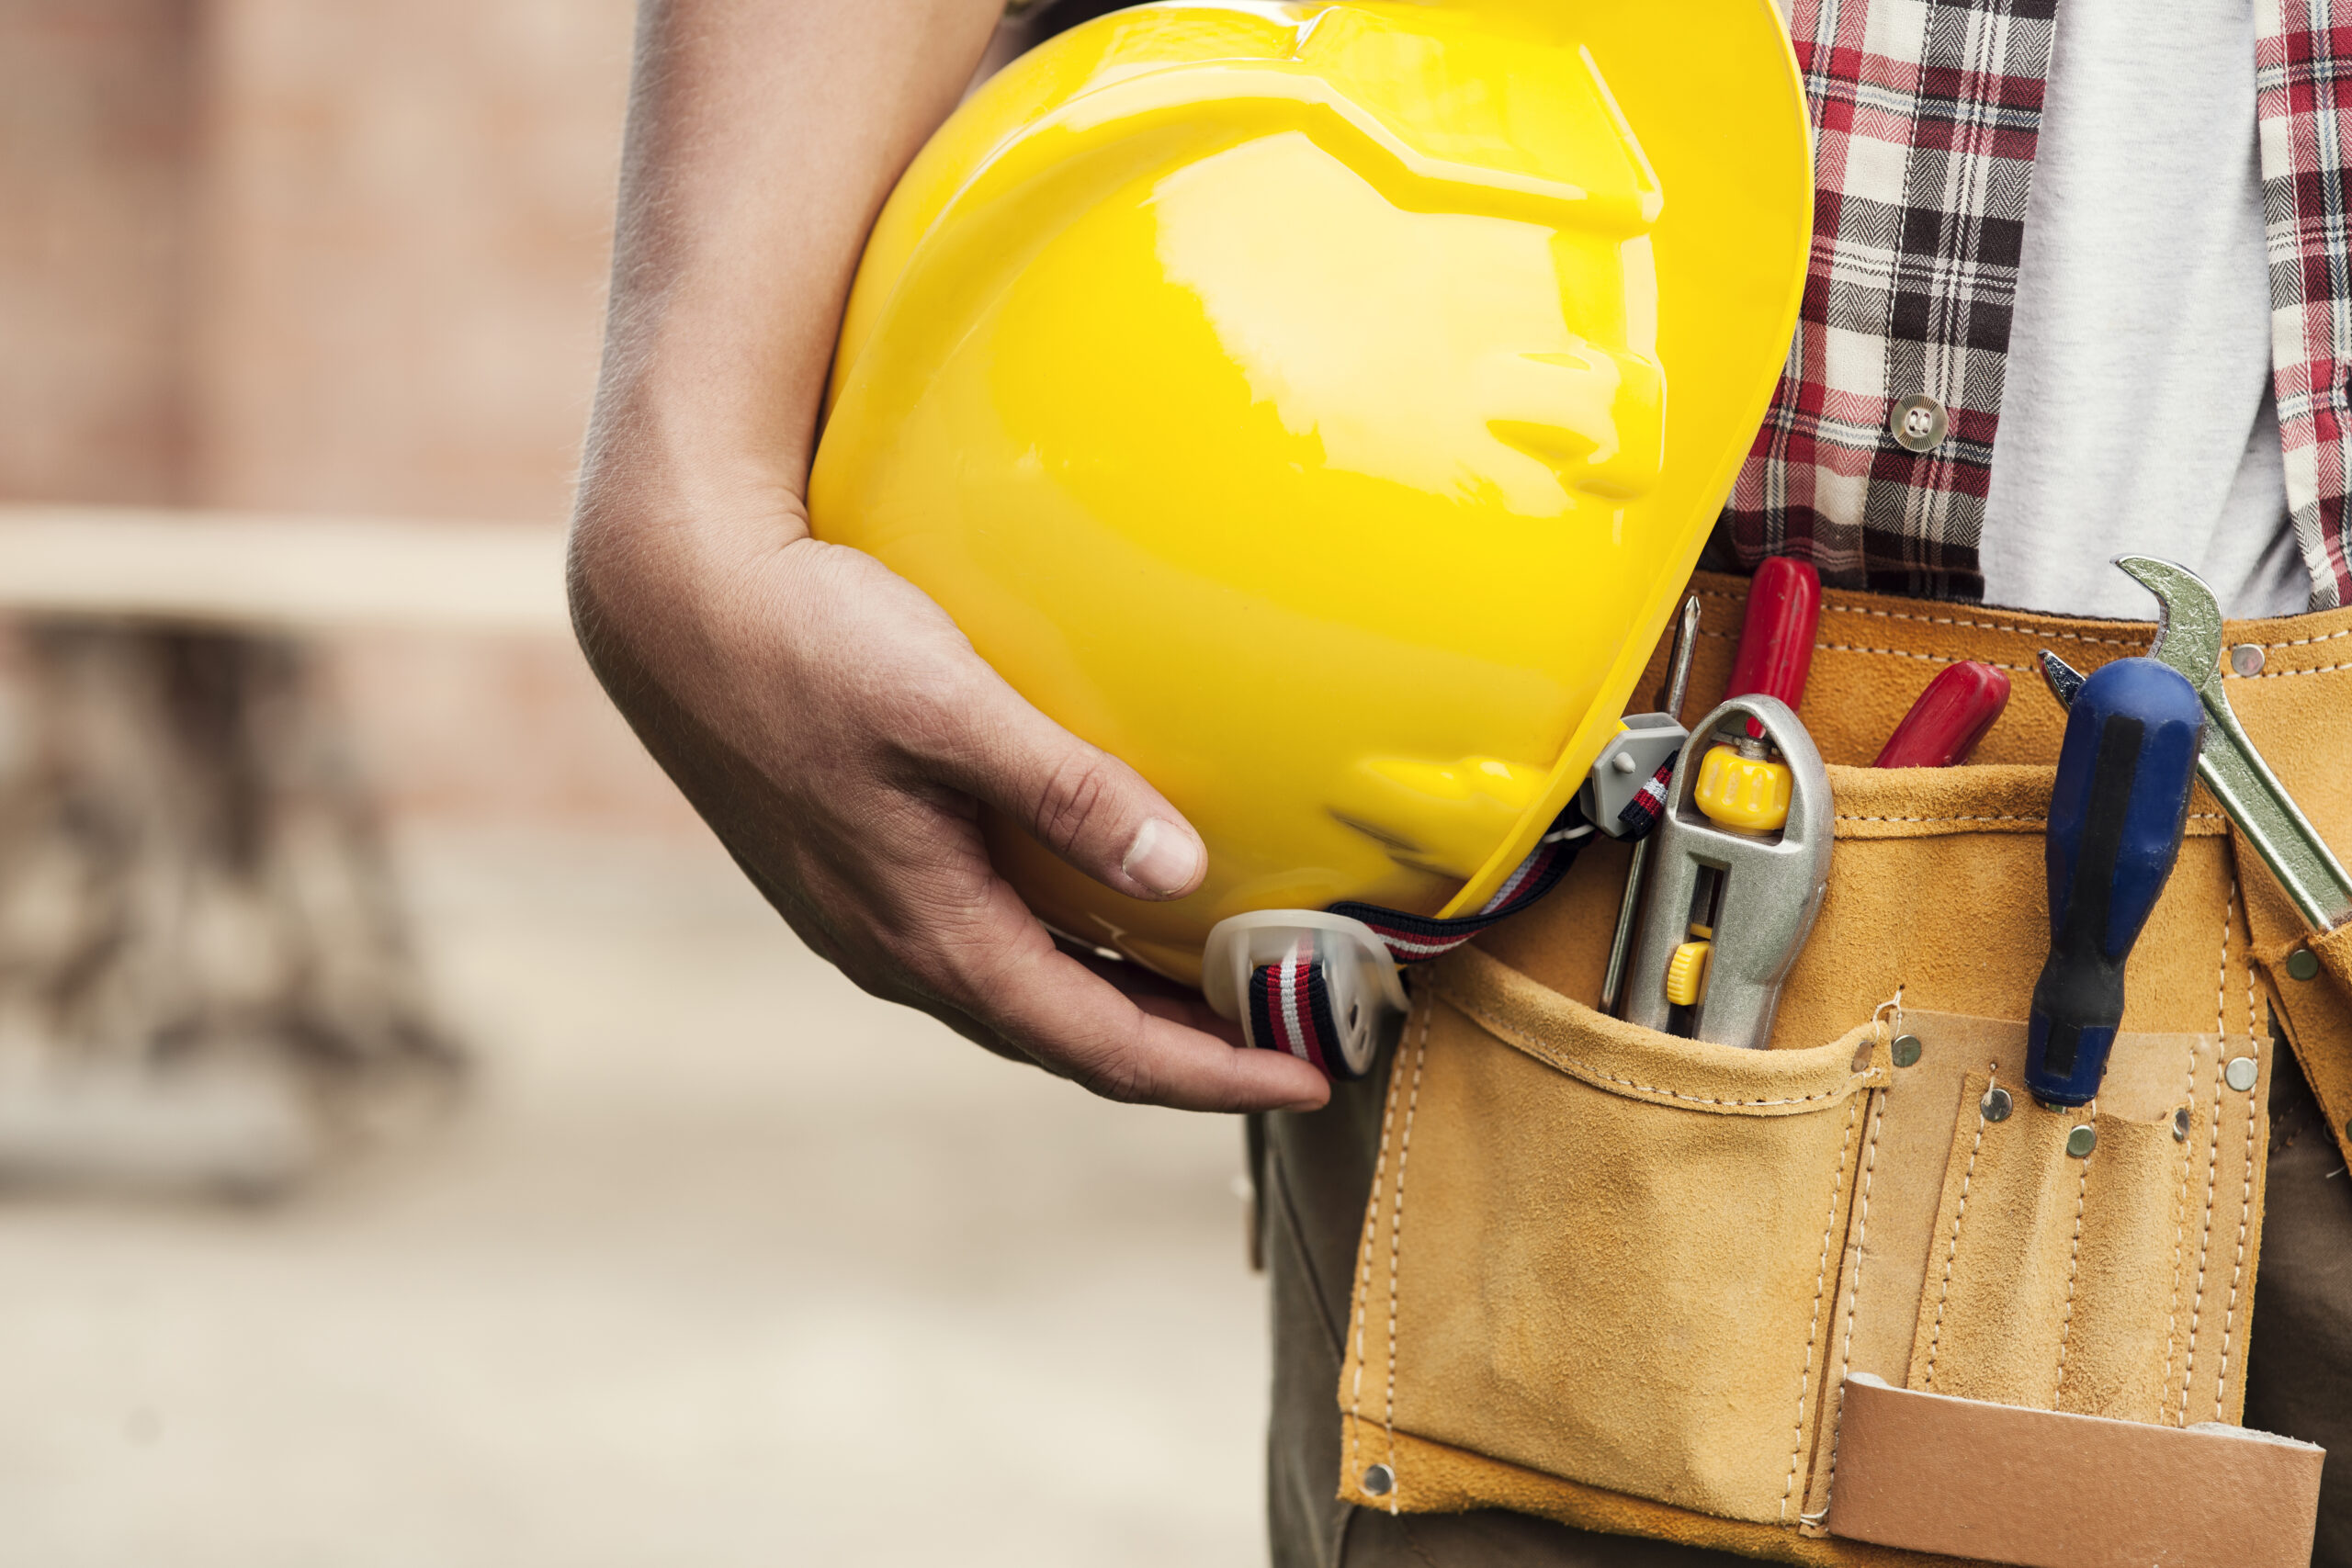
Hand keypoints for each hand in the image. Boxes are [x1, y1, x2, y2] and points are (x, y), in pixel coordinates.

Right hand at [568, 472, 1329, 1112]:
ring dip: (1118, 1005)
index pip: (1097, 1044)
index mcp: (928, 931)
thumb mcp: (945, 705)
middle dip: (1177, 1056)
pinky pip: (982, 943)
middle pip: (1064, 1035)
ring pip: (1020, 992)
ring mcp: (868, 913)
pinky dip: (1063, 951)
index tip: (1308, 1080)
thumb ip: (1065, 789)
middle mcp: (896, 946)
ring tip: (1212, 994)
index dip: (1209, 1075)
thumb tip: (1183, 871)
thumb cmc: (803, 641)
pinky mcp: (855, 868)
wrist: (667, 601)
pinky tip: (1100, 907)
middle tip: (1283, 1041)